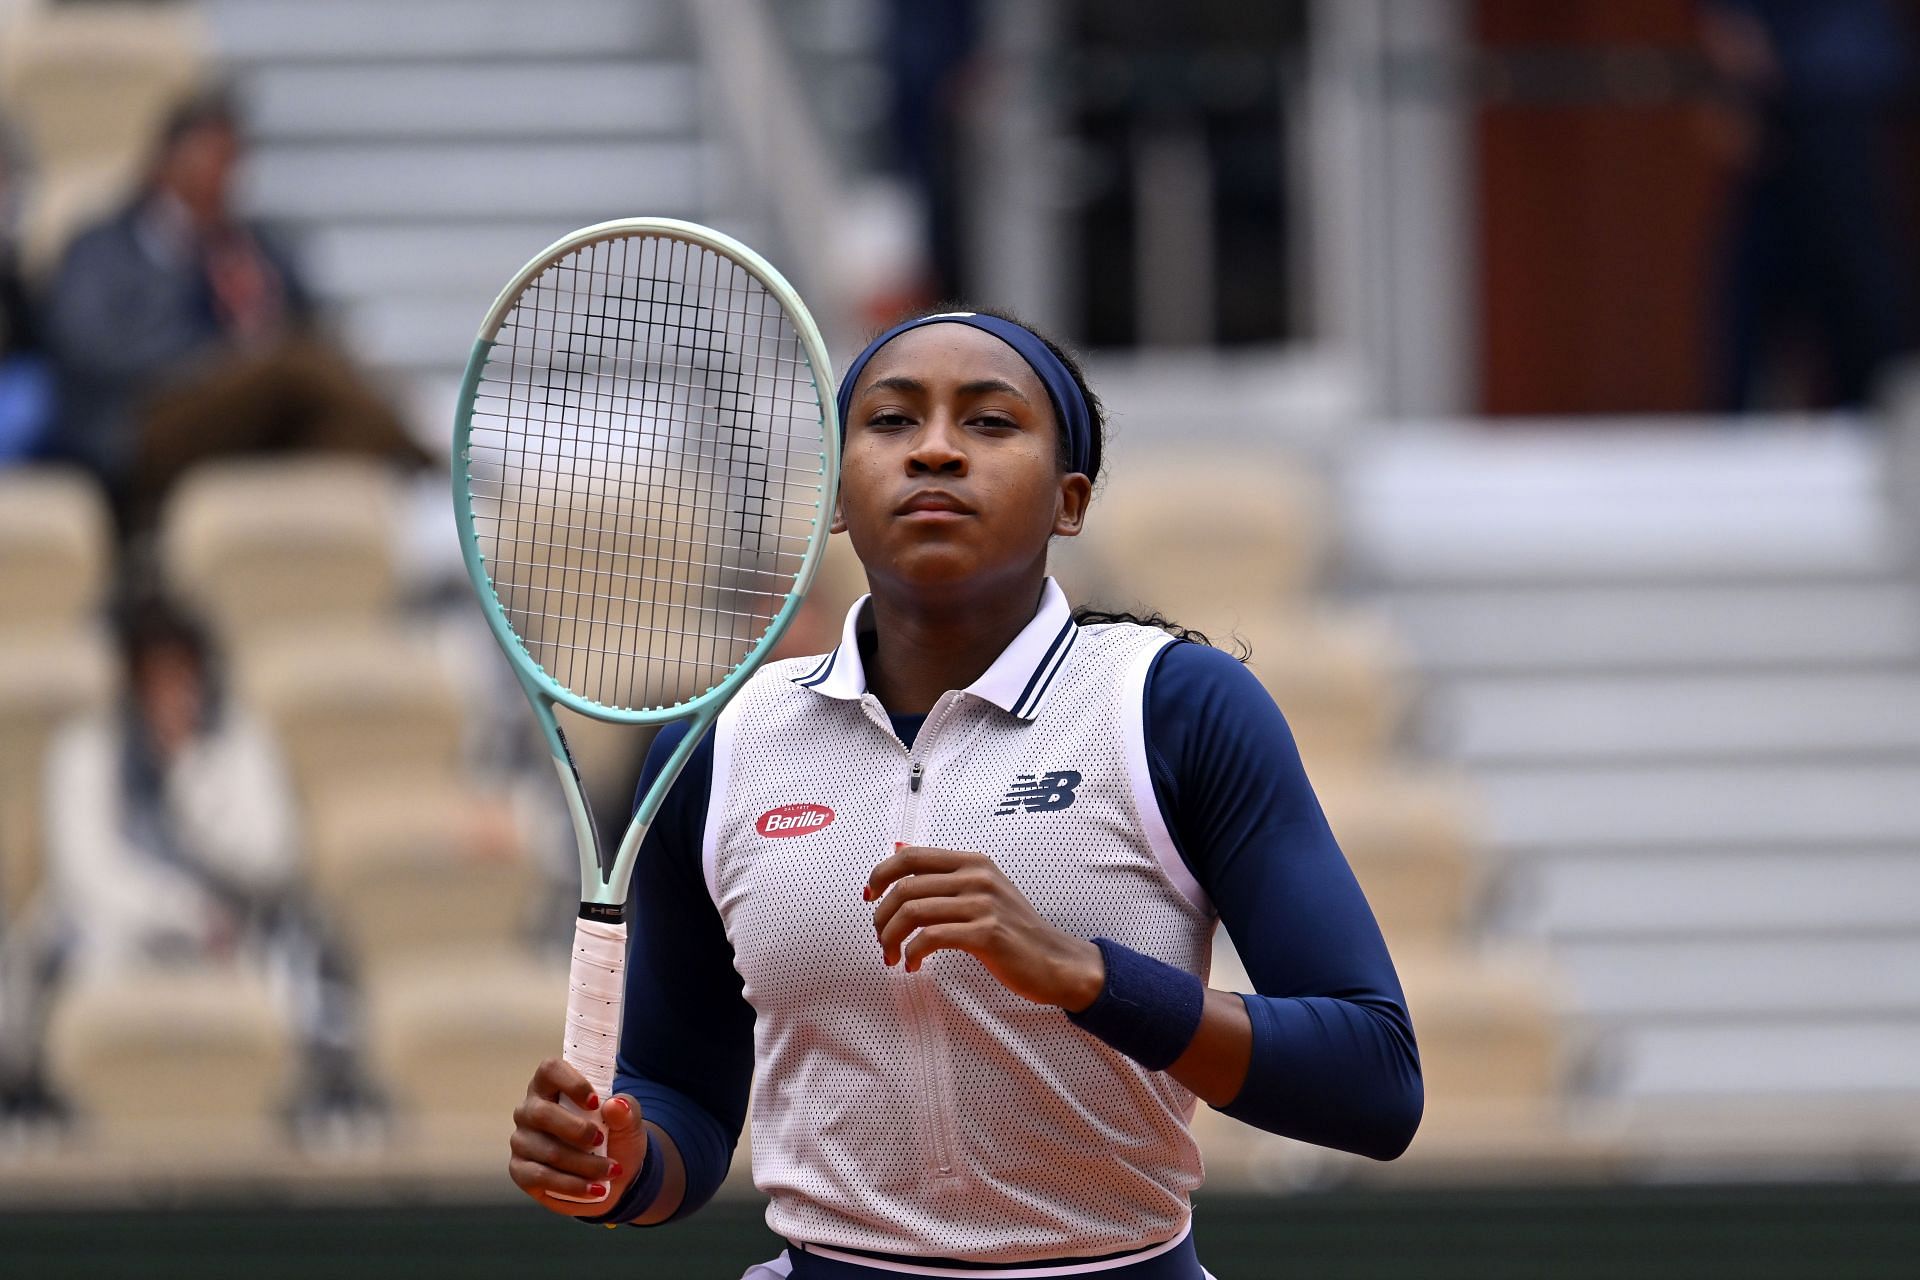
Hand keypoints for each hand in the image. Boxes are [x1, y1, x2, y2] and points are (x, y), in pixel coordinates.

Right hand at [508, 1057, 644, 1214]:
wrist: (611, 1175)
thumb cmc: (614, 1136)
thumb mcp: (628, 1122)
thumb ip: (626, 1110)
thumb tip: (615, 1104)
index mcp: (551, 1085)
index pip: (550, 1070)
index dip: (571, 1083)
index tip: (595, 1103)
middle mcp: (530, 1109)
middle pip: (542, 1113)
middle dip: (576, 1130)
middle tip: (601, 1140)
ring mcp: (522, 1140)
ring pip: (548, 1151)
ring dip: (584, 1164)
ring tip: (611, 1171)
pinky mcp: (521, 1170)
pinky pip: (541, 1177)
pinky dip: (572, 1185)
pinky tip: (594, 1189)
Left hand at [865, 845, 1104, 1010]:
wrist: (1055, 960)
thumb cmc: (1015, 931)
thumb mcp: (985, 892)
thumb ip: (949, 878)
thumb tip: (900, 857)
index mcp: (973, 862)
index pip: (911, 856)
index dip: (881, 874)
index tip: (870, 896)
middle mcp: (977, 877)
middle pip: (905, 887)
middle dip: (882, 917)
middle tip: (881, 939)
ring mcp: (983, 904)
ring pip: (913, 912)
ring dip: (891, 938)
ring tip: (892, 955)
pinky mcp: (986, 934)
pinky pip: (930, 938)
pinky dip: (912, 953)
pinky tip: (913, 965)